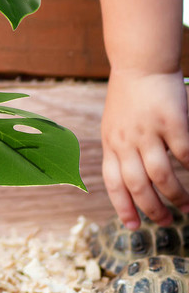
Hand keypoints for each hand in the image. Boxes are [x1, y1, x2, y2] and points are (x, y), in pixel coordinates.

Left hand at [101, 68, 188, 227]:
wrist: (140, 65)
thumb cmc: (129, 98)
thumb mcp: (114, 126)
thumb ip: (121, 151)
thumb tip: (132, 185)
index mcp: (111, 143)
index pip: (113, 182)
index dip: (122, 207)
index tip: (132, 227)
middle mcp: (125, 140)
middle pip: (136, 185)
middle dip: (152, 209)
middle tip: (166, 222)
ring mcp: (148, 131)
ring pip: (161, 175)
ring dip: (175, 196)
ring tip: (186, 207)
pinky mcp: (171, 121)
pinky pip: (184, 154)